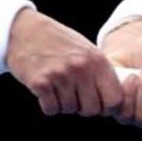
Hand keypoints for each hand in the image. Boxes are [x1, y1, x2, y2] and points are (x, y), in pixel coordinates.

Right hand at [6, 10, 123, 117]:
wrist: (26, 30)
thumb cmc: (59, 43)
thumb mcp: (87, 51)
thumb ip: (101, 73)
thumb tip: (114, 103)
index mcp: (97, 60)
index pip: (115, 99)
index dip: (108, 107)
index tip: (99, 105)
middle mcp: (81, 68)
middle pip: (92, 110)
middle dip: (82, 107)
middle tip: (74, 94)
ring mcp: (60, 75)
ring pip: (69, 109)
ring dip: (63, 103)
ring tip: (58, 86)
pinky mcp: (40, 82)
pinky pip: (51, 109)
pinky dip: (48, 104)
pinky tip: (46, 89)